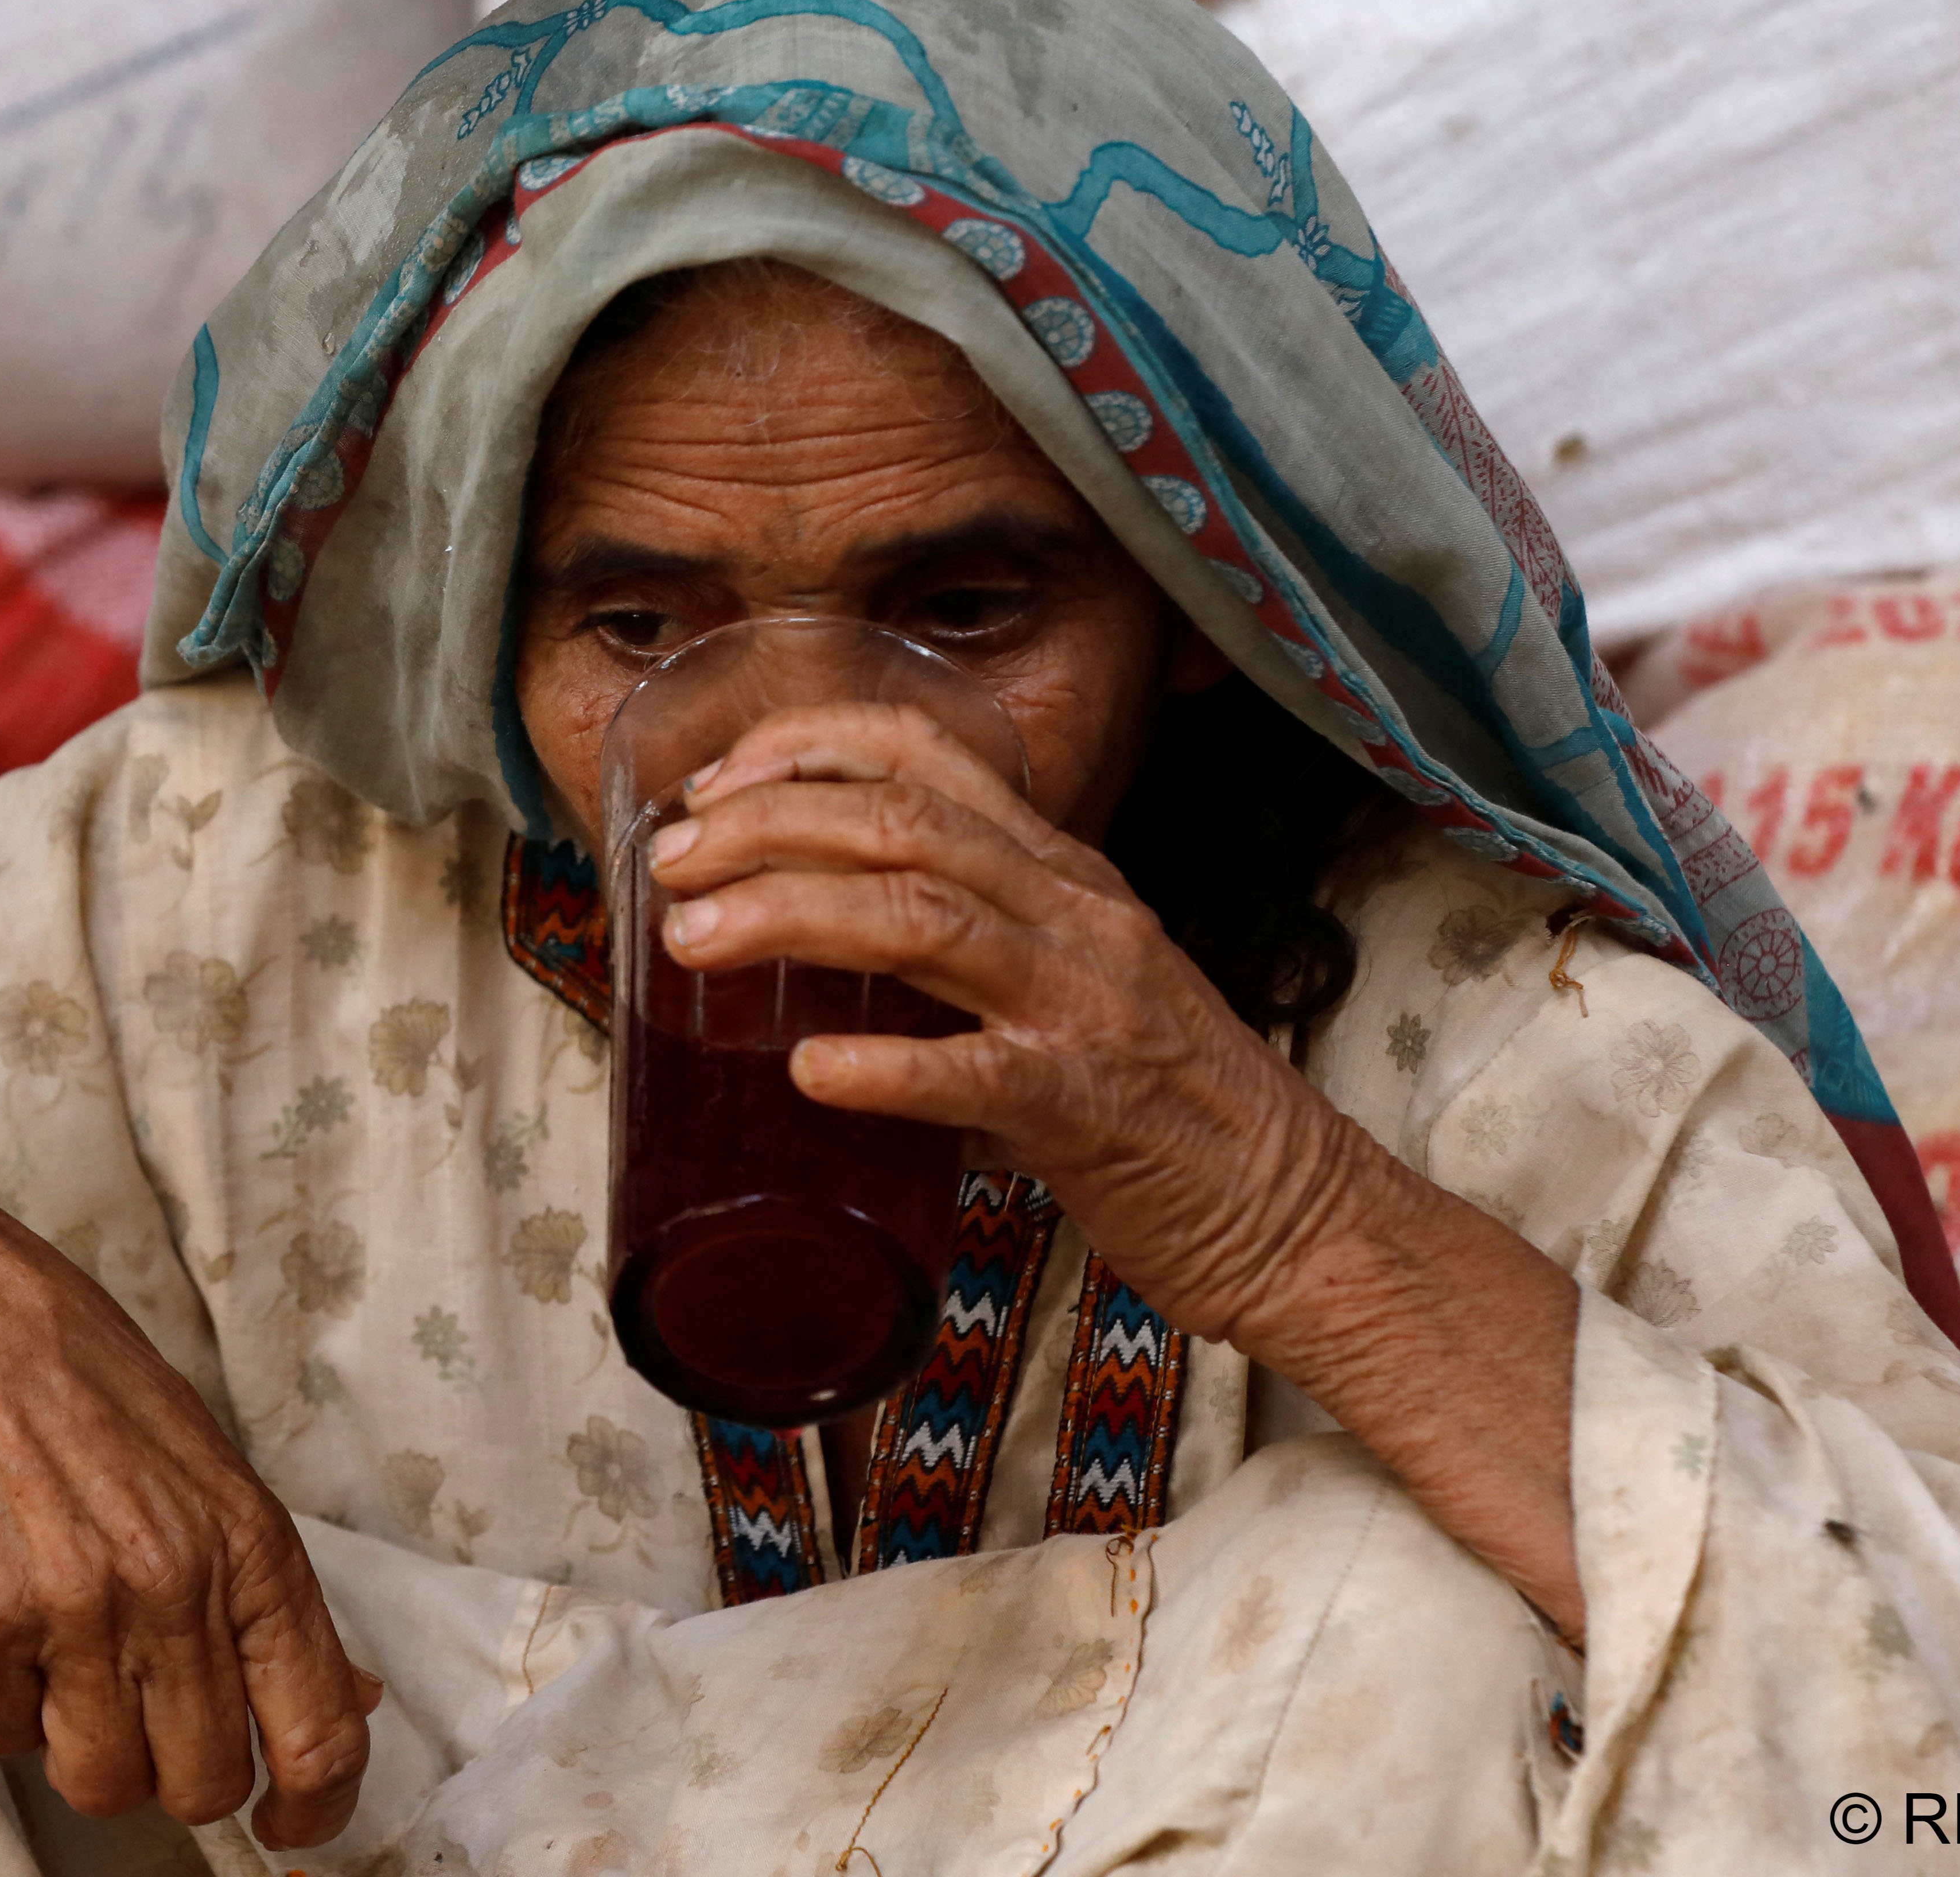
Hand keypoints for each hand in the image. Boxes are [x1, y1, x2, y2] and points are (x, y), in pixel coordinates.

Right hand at [0, 1174, 380, 1849]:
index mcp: (249, 1546)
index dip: (313, 1805)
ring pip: (102, 1783)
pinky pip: (0, 1736)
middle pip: (203, 1782)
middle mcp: (171, 1584)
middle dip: (175, 1771)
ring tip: (61, 1661)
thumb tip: (348, 1700)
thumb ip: (273, 1596)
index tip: (288, 1825)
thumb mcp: (212, 1472)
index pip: (319, 1727)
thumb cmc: (84, 1389)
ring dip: (81, 1747)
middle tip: (140, 1711)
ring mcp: (71, 1608)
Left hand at [646, 703, 1585, 1633]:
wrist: (1291, 1212)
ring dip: (790, 916)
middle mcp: (1076, 915)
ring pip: (921, 919)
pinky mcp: (1087, 1109)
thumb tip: (815, 954)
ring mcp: (1085, 1006)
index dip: (807, 747)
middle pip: (900, 825)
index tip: (714, 780)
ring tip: (689, 941)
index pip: (929, 756)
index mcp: (1064, 875)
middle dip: (765, 827)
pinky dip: (882, 1068)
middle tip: (669, 864)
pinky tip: (806, 1074)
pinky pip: (974, 1073)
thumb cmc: (1156, 1105)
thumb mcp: (1067, 984)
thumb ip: (965, 956)